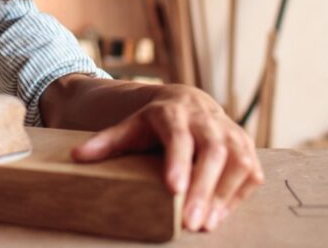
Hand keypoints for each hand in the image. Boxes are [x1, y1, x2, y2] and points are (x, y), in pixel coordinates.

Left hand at [71, 84, 262, 232]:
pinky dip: (237, 195)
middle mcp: (207, 121)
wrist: (188, 101)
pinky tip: (219, 215)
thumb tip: (76, 157)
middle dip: (203, 189)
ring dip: (224, 195)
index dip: (179, 162)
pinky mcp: (246, 147)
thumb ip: (106, 142)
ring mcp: (231, 132)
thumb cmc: (155, 122)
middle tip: (191, 223)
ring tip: (206, 225)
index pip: (179, 137)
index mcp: (175, 114)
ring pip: (238, 162)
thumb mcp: (130, 127)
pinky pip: (251, 172)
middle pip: (213, 153)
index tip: (173, 188)